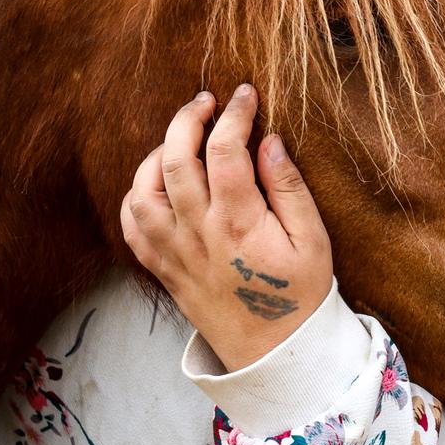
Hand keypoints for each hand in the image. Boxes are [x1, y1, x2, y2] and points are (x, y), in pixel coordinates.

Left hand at [121, 85, 333, 371]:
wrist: (274, 352)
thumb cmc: (299, 294)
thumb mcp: (313, 239)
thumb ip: (289, 187)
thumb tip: (269, 141)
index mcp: (238, 223)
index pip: (226, 150)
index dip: (235, 113)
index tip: (246, 93)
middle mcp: (198, 234)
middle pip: (174, 159)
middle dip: (188, 118)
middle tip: (208, 100)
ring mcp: (174, 252)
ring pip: (142, 189)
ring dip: (158, 153)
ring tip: (184, 139)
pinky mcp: (163, 268)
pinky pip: (132, 225)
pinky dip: (137, 194)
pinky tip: (159, 181)